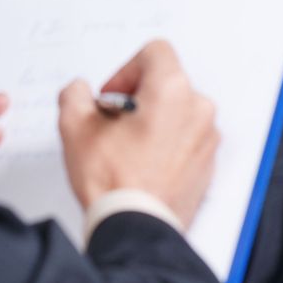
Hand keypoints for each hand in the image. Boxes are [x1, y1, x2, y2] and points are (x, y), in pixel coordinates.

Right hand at [57, 40, 218, 228]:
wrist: (135, 230)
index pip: (154, 52)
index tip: (111, 98)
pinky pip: (185, 140)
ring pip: (176, 112)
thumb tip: (79, 92)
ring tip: (126, 149)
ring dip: (152, 121)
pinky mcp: (207, 164)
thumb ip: (75, 94)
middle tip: (113, 124)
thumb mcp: (75, 126)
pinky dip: (166, 145)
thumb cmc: (113, 182)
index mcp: (172, 90)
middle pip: (165, 84)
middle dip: (136, 98)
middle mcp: (198, 110)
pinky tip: (142, 166)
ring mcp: (206, 139)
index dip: (124, 71)